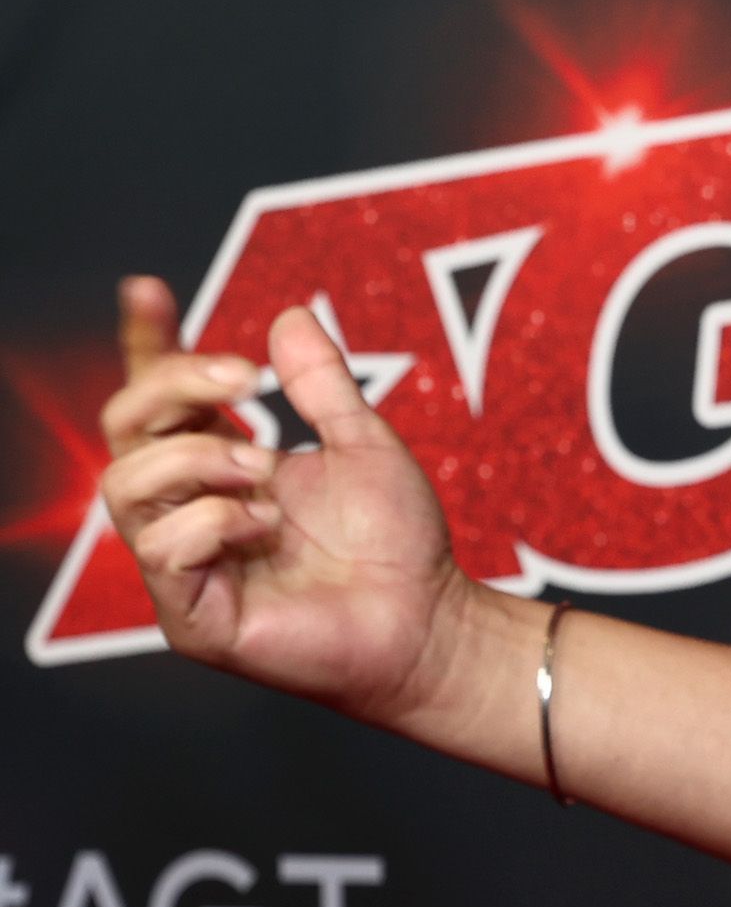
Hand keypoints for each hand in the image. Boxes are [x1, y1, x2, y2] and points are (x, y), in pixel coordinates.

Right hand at [97, 276, 471, 721]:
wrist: (430, 618)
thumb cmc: (396, 543)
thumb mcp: (363, 442)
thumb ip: (322, 385)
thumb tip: (291, 317)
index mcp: (221, 464)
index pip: (160, 398)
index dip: (146, 343)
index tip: (148, 288)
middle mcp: (188, 508)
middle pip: (124, 428)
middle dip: (173, 386)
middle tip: (247, 380)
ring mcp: (182, 563)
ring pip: (123, 486)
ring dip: (196, 458)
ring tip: (264, 468)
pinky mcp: (190, 615)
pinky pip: (162, 550)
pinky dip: (215, 522)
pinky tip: (266, 527)